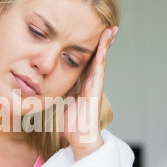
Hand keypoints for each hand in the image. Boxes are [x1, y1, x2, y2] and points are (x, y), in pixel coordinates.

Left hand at [63, 26, 118, 159]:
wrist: (81, 138)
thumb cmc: (73, 124)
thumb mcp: (65, 102)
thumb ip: (65, 90)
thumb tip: (55, 80)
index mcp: (84, 85)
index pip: (89, 62)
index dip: (93, 49)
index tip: (96, 35)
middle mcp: (92, 83)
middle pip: (98, 58)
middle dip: (103, 43)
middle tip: (109, 27)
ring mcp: (95, 86)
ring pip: (101, 61)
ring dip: (105, 45)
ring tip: (110, 30)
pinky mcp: (96, 91)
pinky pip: (99, 71)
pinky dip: (101, 58)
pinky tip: (103, 47)